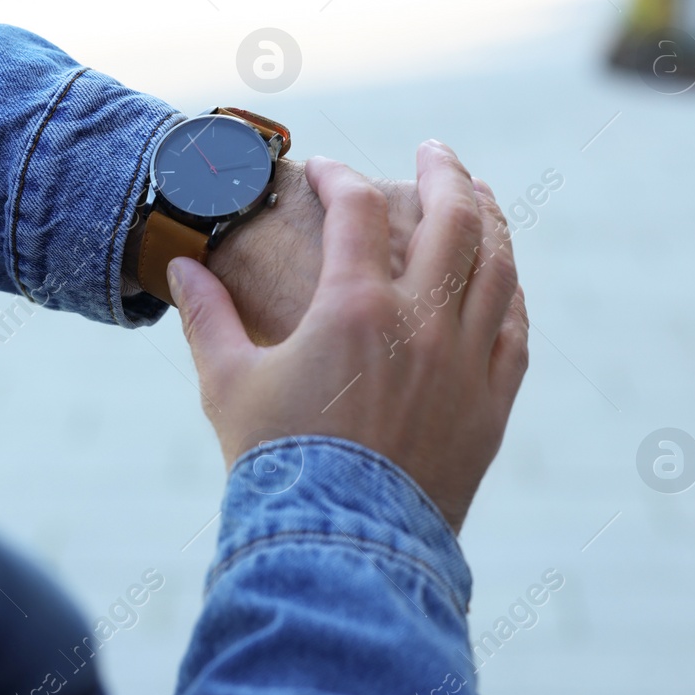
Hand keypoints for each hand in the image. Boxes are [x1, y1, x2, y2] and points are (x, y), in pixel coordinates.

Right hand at [165, 142, 528, 532]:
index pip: (356, 210)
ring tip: (480, 197)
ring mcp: (466, 362)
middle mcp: (421, 322)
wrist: (342, 543)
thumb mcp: (228, 383)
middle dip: (444, 174)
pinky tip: (505, 279)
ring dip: (491, 221)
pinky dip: (511, 293)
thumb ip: (207, 317)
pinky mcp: (492, 404)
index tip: (325, 172)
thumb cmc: (277, 461)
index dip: (340, 179)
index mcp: (353, 306)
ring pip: (498, 268)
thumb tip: (180, 268)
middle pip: (453, 219)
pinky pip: (515, 330)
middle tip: (434, 151)